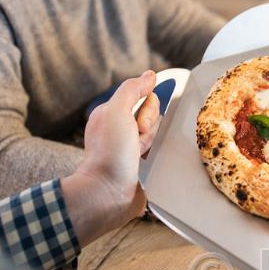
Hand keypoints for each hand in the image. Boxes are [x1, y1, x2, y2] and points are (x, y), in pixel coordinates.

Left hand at [62, 71, 160, 245]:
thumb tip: (150, 75)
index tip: (137, 125)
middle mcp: (122, 130)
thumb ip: (132, 89)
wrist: (108, 194)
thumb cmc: (108, 154)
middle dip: (152, 127)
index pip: (146, 98)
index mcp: (113, 115)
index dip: (148, 109)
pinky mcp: (142, 166)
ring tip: (141, 155)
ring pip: (159, 134)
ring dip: (154, 143)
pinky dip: (158, 156)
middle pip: (155, 116)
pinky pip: (161, 152)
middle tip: (138, 141)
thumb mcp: (116, 112)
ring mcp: (132, 149)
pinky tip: (148, 163)